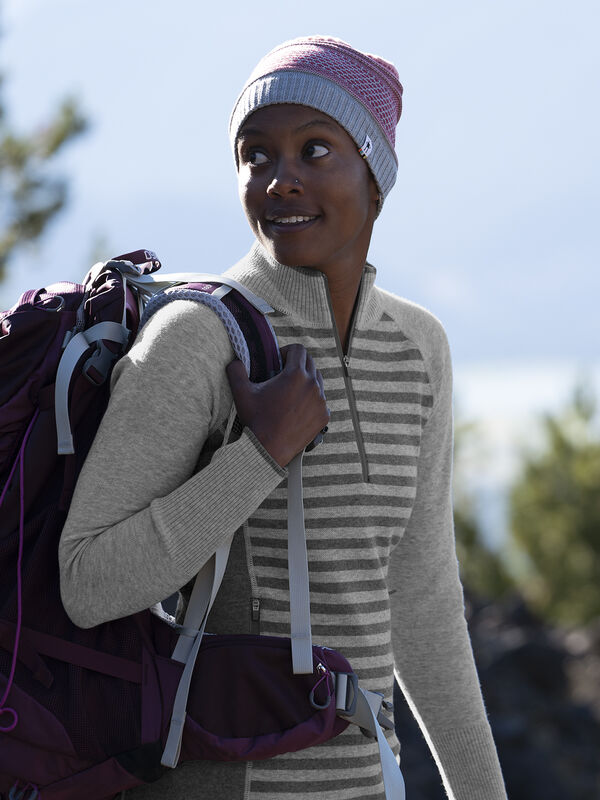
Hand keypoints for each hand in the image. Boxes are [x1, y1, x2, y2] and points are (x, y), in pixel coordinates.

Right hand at [226, 344, 329, 467]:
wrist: (268, 450)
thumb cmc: (255, 420)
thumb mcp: (241, 393)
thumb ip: (236, 370)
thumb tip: (235, 361)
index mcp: (295, 375)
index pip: (298, 350)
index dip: (287, 351)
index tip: (279, 360)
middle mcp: (312, 385)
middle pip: (310, 363)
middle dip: (297, 364)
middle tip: (284, 374)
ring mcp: (321, 401)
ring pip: (318, 381)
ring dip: (306, 381)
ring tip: (291, 391)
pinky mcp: (324, 415)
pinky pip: (321, 400)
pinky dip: (312, 400)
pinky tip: (298, 407)